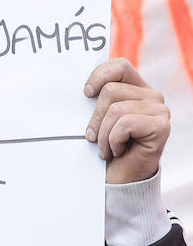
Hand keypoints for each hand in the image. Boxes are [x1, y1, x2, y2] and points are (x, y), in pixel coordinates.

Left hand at [84, 58, 170, 184]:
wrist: (119, 179)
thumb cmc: (106, 148)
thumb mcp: (97, 120)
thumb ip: (96, 101)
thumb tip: (84, 89)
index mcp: (136, 89)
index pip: (119, 66)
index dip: (99, 76)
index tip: (86, 94)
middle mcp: (151, 96)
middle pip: (111, 91)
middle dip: (96, 118)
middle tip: (96, 137)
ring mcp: (159, 110)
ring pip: (115, 109)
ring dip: (103, 135)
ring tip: (106, 148)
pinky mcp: (161, 126)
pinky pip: (124, 124)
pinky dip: (113, 141)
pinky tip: (117, 151)